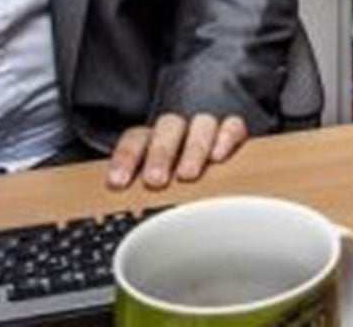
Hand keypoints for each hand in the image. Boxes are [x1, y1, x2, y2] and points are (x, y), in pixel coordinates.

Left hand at [105, 112, 248, 190]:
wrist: (220, 183)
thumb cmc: (175, 190)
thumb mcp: (154, 196)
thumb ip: (142, 201)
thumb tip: (128, 228)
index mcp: (152, 142)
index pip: (136, 138)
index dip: (126, 156)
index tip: (118, 181)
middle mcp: (179, 132)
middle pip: (168, 127)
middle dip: (161, 152)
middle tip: (155, 180)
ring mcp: (207, 131)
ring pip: (201, 124)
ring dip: (192, 149)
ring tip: (187, 175)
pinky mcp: (234, 134)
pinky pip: (232, 126)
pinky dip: (225, 137)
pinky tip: (218, 156)